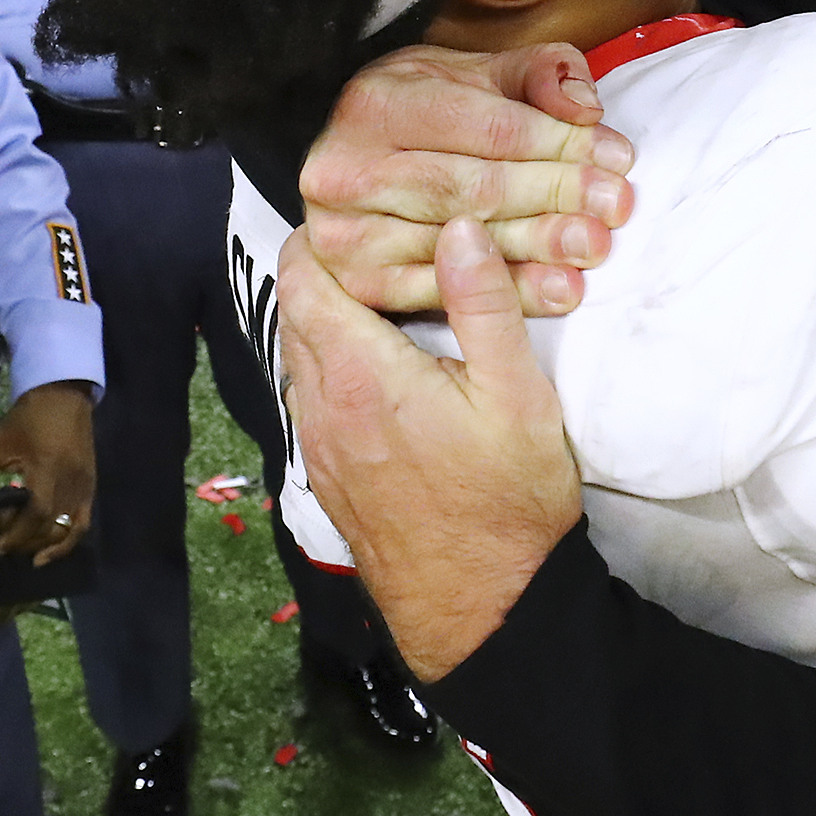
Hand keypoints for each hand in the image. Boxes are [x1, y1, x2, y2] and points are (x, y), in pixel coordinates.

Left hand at [0, 381, 96, 562]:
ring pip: (65, 530)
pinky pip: (82, 525)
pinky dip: (65, 544)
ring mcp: (83, 487)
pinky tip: (45, 556)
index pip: (35, 513)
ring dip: (40, 545)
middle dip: (22, 542)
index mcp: (47, 467)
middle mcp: (69, 481)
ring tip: (16, 548)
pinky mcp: (90, 489)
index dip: (15, 535)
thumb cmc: (25, 419)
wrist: (63, 397)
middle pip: (49, 526)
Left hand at [279, 217, 583, 681]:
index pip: (308, 278)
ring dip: (331, 317)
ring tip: (390, 293)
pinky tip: (386, 363)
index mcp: (362, 376)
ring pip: (301, 354)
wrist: (484, 608)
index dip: (327, 234)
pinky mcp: (329, 473)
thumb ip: (484, 306)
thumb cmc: (508, 501)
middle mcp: (321, 406)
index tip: (367, 207)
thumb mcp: (518, 396)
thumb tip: (458, 226)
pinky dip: (334, 362)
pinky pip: (312, 394)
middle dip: (330, 268)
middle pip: (297, 311)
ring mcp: (319, 444)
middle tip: (386, 238)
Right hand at [300, 42, 634, 313]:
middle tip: (615, 206)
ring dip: (539, 247)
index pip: (490, 129)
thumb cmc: (425, 114)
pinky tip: (560, 290)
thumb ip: (538, 73)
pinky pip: (442, 294)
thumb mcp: (474, 73)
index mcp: (376, 104)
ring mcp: (344, 231)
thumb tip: (585, 108)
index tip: (617, 158)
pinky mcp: (356, 284)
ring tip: (595, 245)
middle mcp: (347, 169)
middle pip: (476, 188)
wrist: (352, 162)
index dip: (561, 144)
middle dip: (556, 196)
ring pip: (461, 245)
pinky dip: (509, 294)